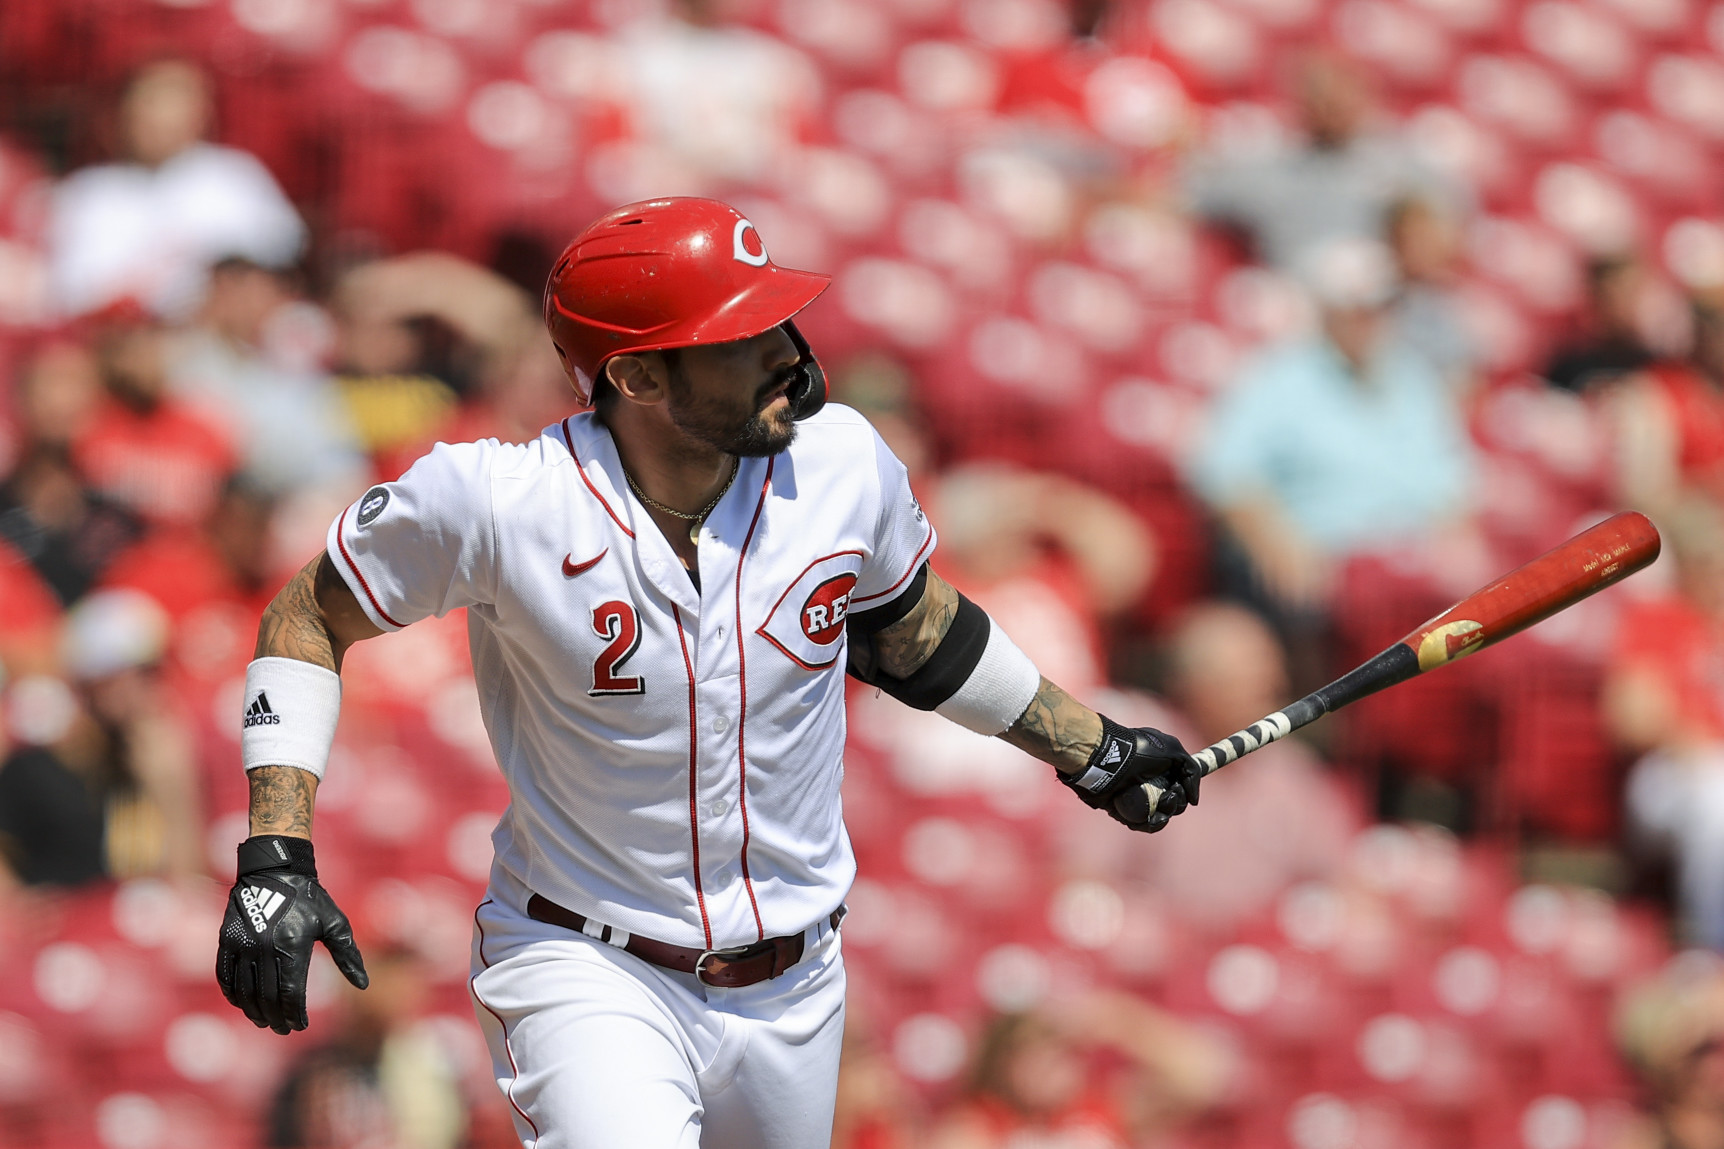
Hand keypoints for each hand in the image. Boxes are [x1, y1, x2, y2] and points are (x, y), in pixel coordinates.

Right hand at [216, 836, 366, 1033]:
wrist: (275, 869)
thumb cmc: (310, 898)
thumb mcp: (335, 922)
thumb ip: (348, 955)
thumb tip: (363, 985)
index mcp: (292, 945)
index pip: (291, 993)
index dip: (295, 1014)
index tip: (301, 1025)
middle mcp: (264, 947)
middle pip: (267, 997)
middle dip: (276, 1018)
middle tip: (283, 1029)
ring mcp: (242, 944)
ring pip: (244, 991)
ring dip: (254, 1012)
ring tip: (265, 1022)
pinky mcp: (227, 939)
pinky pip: (225, 976)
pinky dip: (234, 995)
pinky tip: (244, 1005)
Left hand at [1057, 717, 1201, 832]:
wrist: (1107, 758)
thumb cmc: (1139, 751)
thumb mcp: (1174, 750)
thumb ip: (1192, 770)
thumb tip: (1193, 800)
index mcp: (1162, 768)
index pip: (1182, 787)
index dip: (1185, 791)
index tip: (1179, 787)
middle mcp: (1151, 783)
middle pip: (1174, 804)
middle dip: (1175, 801)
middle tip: (1169, 793)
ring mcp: (1138, 798)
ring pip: (1161, 816)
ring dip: (1164, 812)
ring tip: (1159, 802)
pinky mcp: (1125, 811)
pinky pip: (1144, 825)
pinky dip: (1149, 823)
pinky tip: (1150, 817)